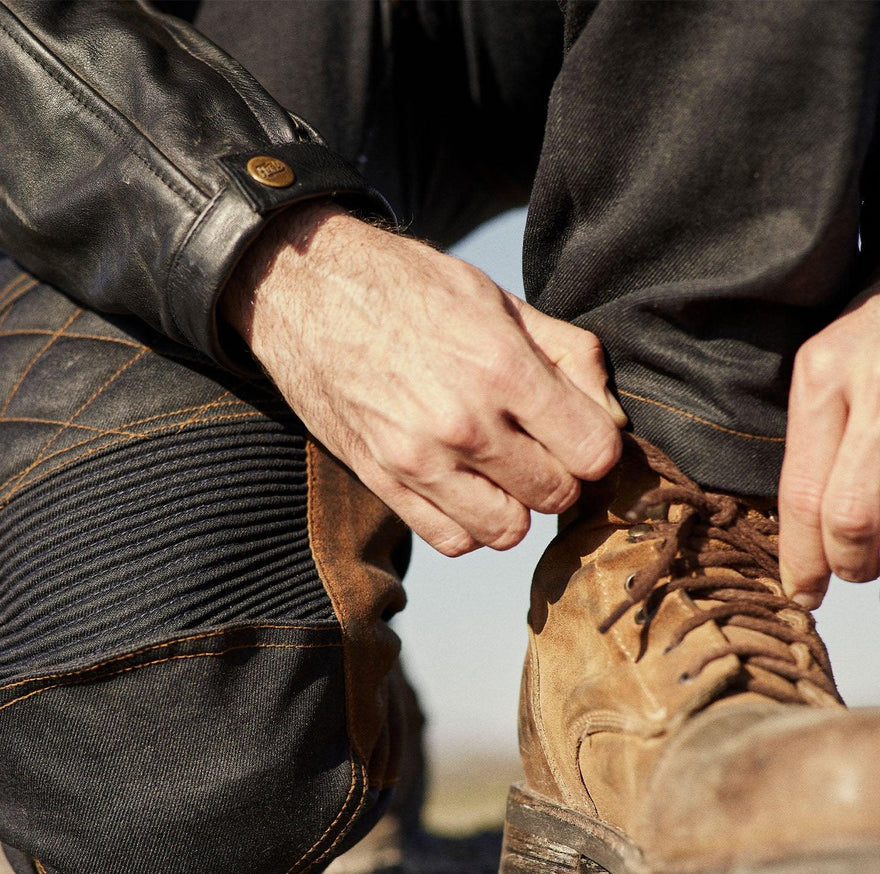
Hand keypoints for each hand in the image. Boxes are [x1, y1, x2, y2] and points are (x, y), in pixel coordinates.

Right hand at [221, 202, 624, 556]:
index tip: (579, 433)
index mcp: (502, 369)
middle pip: (555, 495)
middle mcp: (462, 424)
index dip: (597, 447)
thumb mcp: (499, 300)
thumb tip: (613, 415)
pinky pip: (450, 540)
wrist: (307, 292)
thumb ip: (568, 355)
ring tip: (500, 471)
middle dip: (559, 475)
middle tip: (540, 447)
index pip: (593, 453)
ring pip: (507, 531)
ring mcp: (418, 460)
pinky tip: (463, 487)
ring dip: (515, 506)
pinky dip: (468, 524)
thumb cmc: (407, 288)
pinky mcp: (381, 480)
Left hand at [780, 277, 879, 606]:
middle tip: (853, 572)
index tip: (800, 591)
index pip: (803, 494)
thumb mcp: (833, 362)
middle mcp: (871, 385)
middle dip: (850, 562)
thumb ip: (820, 434)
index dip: (801, 557)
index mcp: (822, 374)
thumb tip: (810, 526)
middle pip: (851, 516)